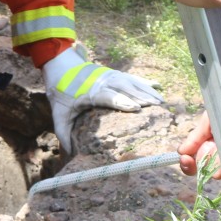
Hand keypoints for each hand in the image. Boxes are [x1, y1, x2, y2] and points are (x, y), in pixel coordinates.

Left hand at [43, 46, 162, 151]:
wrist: (60, 68)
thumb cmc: (61, 94)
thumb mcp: (59, 114)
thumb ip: (64, 133)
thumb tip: (69, 153)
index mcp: (90, 92)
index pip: (108, 97)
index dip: (122, 101)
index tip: (136, 108)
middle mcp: (102, 82)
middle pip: (125, 88)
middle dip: (141, 97)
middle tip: (157, 107)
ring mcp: (109, 76)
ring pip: (131, 82)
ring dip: (146, 90)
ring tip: (161, 101)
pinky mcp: (113, 74)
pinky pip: (131, 77)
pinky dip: (144, 82)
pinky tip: (157, 86)